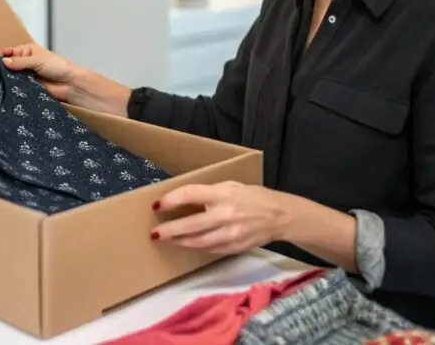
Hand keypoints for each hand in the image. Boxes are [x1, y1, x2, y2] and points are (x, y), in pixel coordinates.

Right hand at [0, 43, 80, 101]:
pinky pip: (17, 87)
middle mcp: (25, 62)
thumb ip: (20, 61)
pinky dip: (12, 88)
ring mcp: (26, 75)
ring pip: (11, 76)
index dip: (0, 55)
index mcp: (27, 50)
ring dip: (6, 79)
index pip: (9, 51)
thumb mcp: (37, 60)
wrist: (70, 84)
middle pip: (8, 64)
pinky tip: (3, 90)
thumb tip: (3, 62)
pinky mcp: (28, 87)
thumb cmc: (58, 66)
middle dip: (1, 68)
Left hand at [150, 181, 299, 254]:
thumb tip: (183, 199)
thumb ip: (209, 192)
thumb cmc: (252, 196)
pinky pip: (209, 249)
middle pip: (190, 224)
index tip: (157, 205)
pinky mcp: (234, 247)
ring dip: (179, 241)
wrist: (280, 216)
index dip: (171, 200)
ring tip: (166, 239)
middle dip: (169, 230)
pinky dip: (195, 247)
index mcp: (223, 194)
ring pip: (198, 241)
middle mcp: (226, 214)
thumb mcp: (231, 186)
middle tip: (154, 232)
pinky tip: (185, 244)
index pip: (190, 195)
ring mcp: (230, 234)